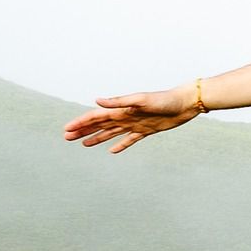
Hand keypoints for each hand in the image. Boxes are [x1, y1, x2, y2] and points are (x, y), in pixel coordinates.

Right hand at [62, 87, 200, 153]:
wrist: (184, 104)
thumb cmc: (164, 99)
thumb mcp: (141, 100)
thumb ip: (119, 101)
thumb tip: (97, 101)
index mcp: (121, 109)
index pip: (95, 116)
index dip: (80, 123)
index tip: (66, 130)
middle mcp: (125, 116)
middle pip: (99, 124)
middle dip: (83, 130)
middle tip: (67, 137)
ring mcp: (135, 124)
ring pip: (110, 132)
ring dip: (96, 137)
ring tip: (83, 143)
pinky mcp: (146, 131)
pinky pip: (129, 140)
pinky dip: (119, 145)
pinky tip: (112, 151)